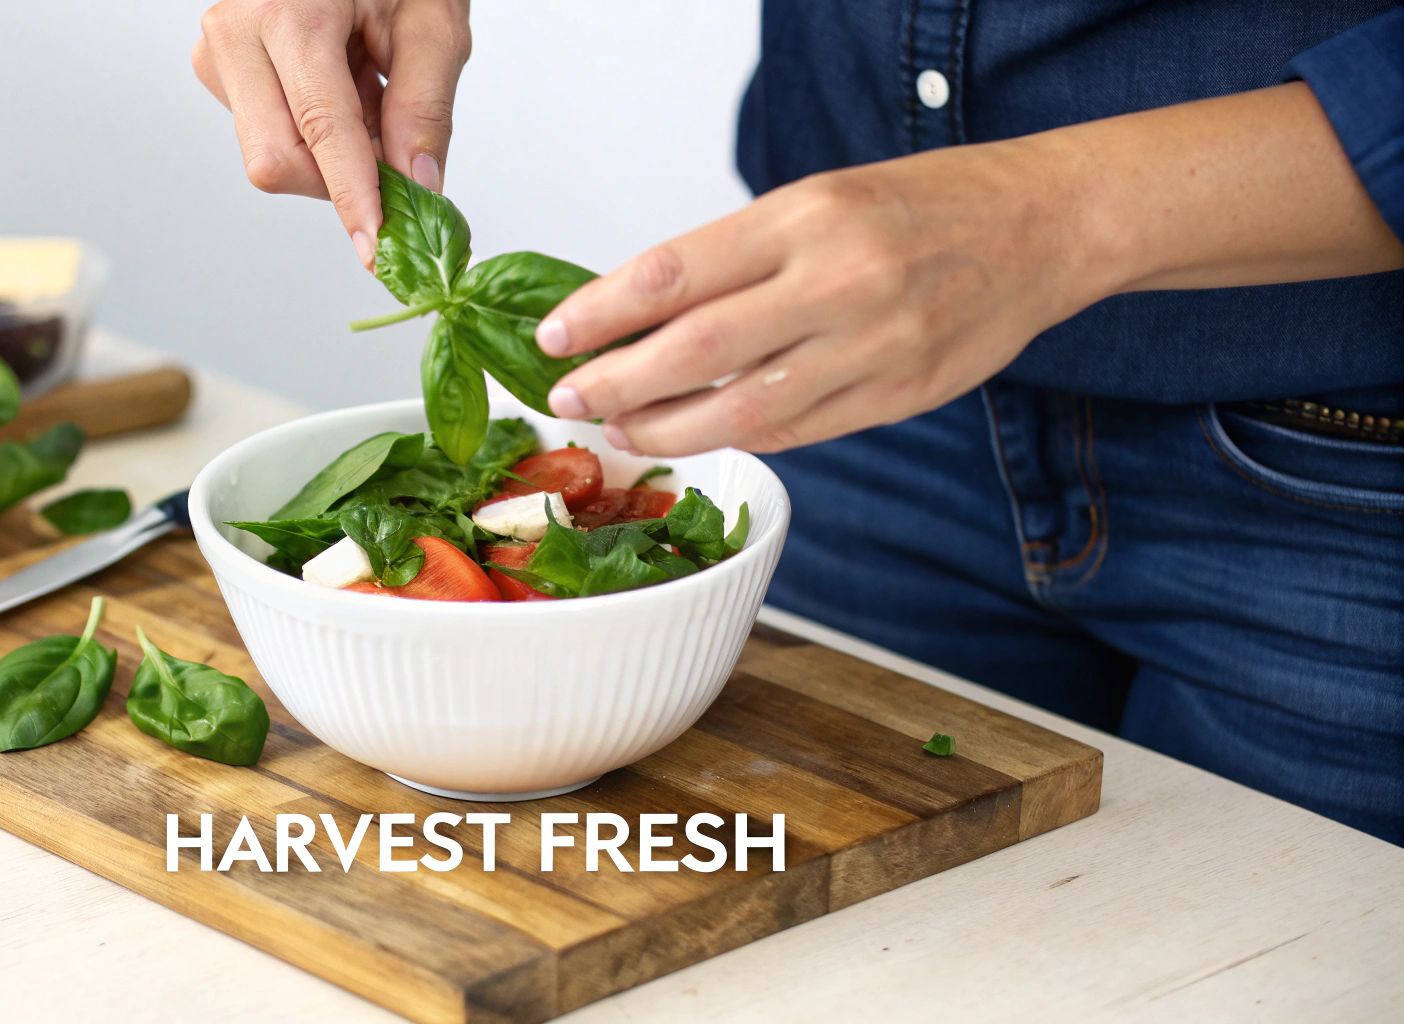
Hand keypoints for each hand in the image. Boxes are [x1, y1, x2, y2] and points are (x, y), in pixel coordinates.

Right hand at [193, 0, 471, 267]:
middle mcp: (236, 32)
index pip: (319, 131)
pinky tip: (340, 89)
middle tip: (392, 151)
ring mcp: (218, 52)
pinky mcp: (219, 70)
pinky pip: (266, 136)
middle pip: (277, 160)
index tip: (375, 246)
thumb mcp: (430, 20)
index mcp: (287, 11)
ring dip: (330, 154)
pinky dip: (314, 135)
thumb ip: (425, 107)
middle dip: (339, 178)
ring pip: (271, 156)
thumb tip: (418, 185)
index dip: (353, 196)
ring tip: (366, 92)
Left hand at [536, 139, 1099, 455]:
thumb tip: (632, 311)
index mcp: (805, 217)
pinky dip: (736, 437)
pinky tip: (698, 434)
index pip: (672, 272)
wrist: (1039, 227)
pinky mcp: (898, 397)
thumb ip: (731, 258)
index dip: (599, 314)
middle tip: (568, 399)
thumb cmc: (916, 206)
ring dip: (666, 428)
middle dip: (615, 383)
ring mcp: (872, 347)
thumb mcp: (815, 200)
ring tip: (622, 428)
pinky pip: (796, 432)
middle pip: (694, 351)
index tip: (554, 338)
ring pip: (742, 410)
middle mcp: (837, 281)